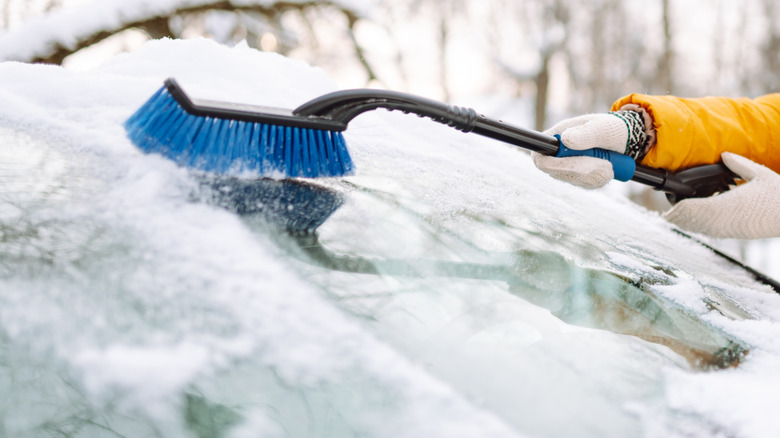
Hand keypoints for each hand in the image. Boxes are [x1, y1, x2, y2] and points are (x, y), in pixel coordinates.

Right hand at [533, 113, 630, 188]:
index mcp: (556, 138)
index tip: (575, 162)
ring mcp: (567, 168)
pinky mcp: (579, 179)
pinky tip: (608, 166)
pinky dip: (602, 177)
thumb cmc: (611, 128)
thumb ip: (584, 134)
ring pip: (576, 180)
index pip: (539, 157)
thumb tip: (566, 140)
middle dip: (584, 169)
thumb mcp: (601, 127)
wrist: (625, 138)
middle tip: (606, 162)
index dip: (550, 164)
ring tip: (609, 160)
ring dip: (596, 173)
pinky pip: (588, 185)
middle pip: (558, 173)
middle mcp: (557, 155)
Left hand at [664, 152, 779, 238]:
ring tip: (676, 220)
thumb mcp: (759, 174)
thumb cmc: (779, 194)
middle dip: (680, 219)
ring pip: (703, 230)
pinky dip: (701, 229)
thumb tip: (724, 154)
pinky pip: (713, 233)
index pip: (695, 209)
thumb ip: (739, 164)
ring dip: (689, 225)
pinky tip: (697, 225)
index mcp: (729, 204)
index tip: (669, 209)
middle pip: (694, 222)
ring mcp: (731, 229)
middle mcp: (726, 220)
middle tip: (667, 215)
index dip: (680, 210)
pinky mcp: (737, 234)